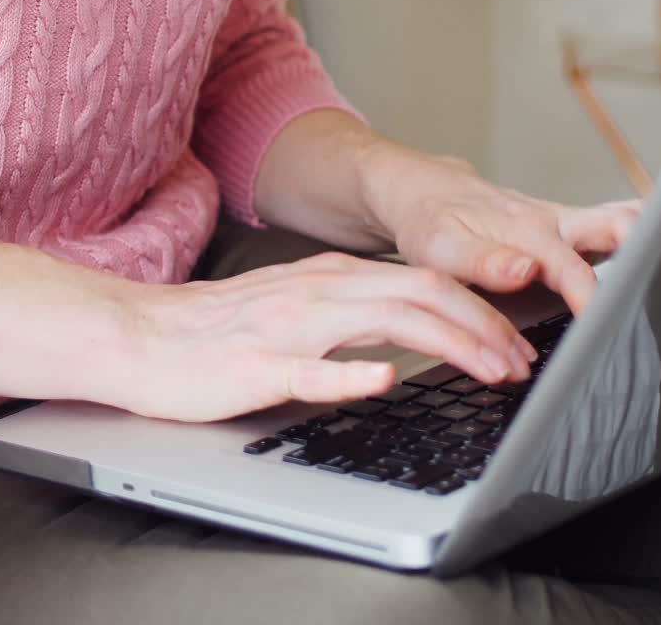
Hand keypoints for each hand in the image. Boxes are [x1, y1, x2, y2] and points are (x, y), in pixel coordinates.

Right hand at [105, 252, 536, 421]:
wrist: (137, 335)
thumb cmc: (210, 331)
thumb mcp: (291, 308)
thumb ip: (346, 315)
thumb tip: (404, 340)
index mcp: (327, 279)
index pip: (421, 282)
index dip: (479, 310)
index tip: (515, 342)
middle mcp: (315, 293)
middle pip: (419, 294)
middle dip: (483, 326)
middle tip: (523, 363)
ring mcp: (286, 328)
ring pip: (383, 322)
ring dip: (447, 344)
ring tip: (490, 370)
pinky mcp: (254, 366)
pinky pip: (309, 369)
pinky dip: (351, 373)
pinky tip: (384, 382)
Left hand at [364, 152, 640, 312]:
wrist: (423, 194)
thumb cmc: (431, 223)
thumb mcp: (442, 248)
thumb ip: (484, 261)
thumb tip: (525, 270)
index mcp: (528, 231)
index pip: (572, 270)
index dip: (592, 299)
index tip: (606, 326)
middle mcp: (554, 223)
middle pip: (616, 225)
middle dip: (647, 244)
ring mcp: (564, 225)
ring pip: (620, 222)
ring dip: (651, 236)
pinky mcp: (565, 232)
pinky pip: (609, 230)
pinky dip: (635, 238)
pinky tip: (654, 255)